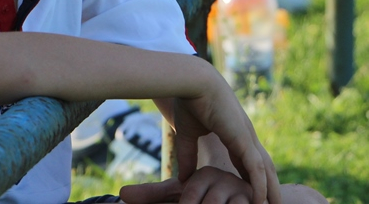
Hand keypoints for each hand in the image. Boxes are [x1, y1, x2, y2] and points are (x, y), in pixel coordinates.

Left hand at [119, 167, 253, 203]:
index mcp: (203, 175)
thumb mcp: (178, 198)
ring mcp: (241, 193)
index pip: (187, 196)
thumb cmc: (204, 200)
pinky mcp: (255, 203)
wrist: (237, 200)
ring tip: (205, 203)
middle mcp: (222, 180)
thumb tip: (121, 195)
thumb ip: (152, 195)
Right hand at [169, 72, 280, 203]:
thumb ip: (188, 156)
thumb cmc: (189, 101)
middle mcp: (244, 135)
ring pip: (264, 170)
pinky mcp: (243, 139)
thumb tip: (183, 178)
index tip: (251, 194)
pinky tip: (260, 201)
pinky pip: (256, 169)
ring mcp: (246, 137)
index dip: (250, 177)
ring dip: (270, 191)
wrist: (193, 82)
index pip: (247, 159)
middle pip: (262, 166)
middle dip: (267, 186)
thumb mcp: (187, 134)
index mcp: (233, 131)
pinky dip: (260, 186)